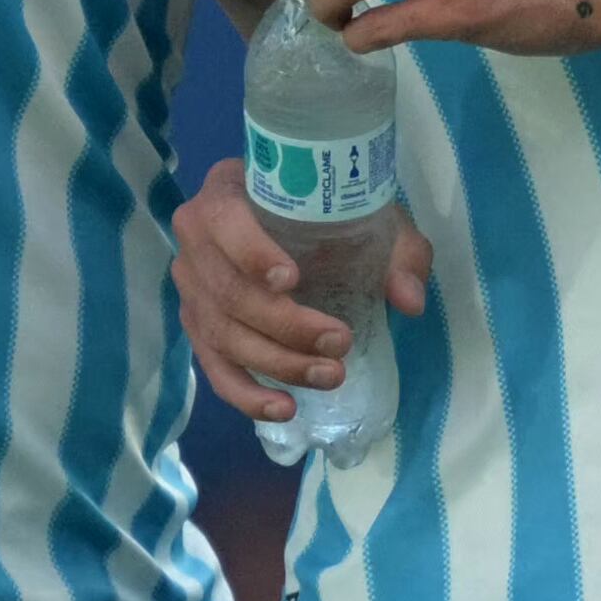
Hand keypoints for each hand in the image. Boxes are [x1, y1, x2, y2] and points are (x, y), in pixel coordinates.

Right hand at [171, 162, 432, 422]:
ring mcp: (191, 288)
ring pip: (223, 335)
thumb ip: (397, 250)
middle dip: (285, 326)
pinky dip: (248, 395)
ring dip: (277, 363)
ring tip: (330, 376)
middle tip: (339, 342)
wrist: (293, 221)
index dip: (251, 253)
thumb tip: (409, 300)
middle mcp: (195, 239)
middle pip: (228, 291)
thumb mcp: (367, 216)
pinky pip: (215, 369)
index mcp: (226, 192)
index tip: (292, 279)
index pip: (222, 220)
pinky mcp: (198, 328)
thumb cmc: (326, 212)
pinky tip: (285, 408)